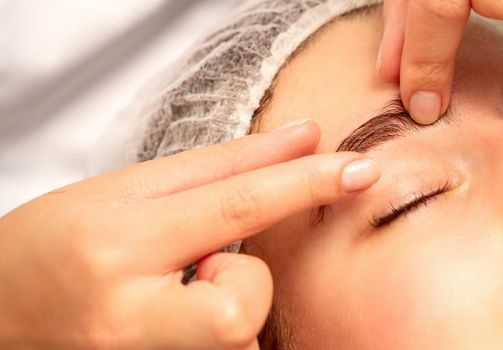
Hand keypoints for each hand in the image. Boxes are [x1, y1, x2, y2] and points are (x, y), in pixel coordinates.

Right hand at [0, 121, 378, 348]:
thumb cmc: (52, 251)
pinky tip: (170, 321)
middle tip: (198, 269)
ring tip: (164, 300)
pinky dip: (215, 332)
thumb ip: (222, 168)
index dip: (303, 184)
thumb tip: (306, 138)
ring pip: (238, 335)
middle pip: (244, 300)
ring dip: (222, 309)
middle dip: (244, 280)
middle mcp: (126, 314)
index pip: (234, 206)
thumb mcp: (125, 194)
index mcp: (116, 244)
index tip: (357, 170)